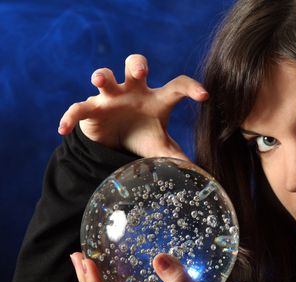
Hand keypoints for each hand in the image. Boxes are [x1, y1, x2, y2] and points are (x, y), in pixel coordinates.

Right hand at [58, 54, 208, 158]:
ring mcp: (111, 97)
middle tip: (140, 74)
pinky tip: (63, 130)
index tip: (204, 96)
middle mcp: (134, 91)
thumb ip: (178, 156)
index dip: (190, 87)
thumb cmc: (142, 136)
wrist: (115, 143)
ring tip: (100, 81)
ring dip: (102, 76)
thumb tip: (200, 174)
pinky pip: (78, 109)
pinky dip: (69, 117)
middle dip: (136, 66)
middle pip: (135, 65)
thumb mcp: (161, 147)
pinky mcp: (91, 109)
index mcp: (156, 99)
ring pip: (105, 77)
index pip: (177, 86)